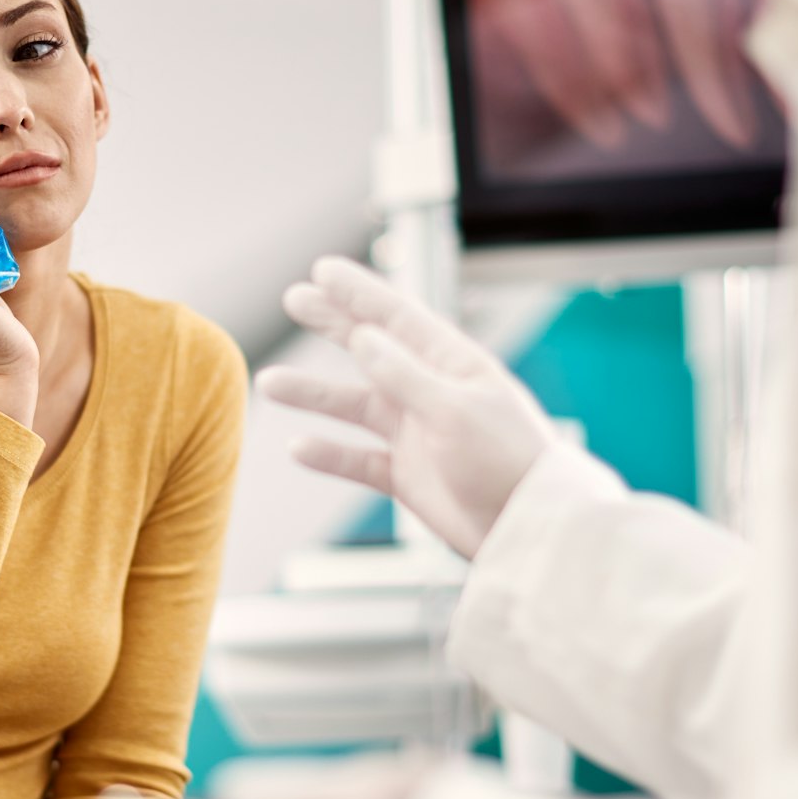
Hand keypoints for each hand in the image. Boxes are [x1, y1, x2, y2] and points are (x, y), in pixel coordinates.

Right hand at [256, 256, 559, 558]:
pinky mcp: (407, 476)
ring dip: (314, 393)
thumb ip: (405, 374)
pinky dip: (329, 455)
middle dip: (333, 323)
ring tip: (270, 382)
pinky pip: (358, 460)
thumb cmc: (507, 460)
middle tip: (293, 299)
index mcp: (452, 364)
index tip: (322, 270)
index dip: (359, 292)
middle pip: (371, 349)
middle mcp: (430, 392)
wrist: (527, 528)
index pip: (398, 317)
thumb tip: (362, 337)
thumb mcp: (454, 409)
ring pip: (354, 405)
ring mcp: (417, 433)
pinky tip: (299, 447)